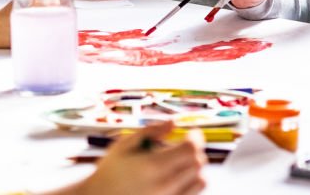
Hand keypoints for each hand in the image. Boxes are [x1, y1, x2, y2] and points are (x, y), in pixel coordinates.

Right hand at [70, 122, 205, 194]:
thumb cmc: (109, 172)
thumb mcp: (123, 146)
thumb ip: (150, 131)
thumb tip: (173, 122)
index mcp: (153, 166)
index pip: (190, 149)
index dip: (196, 137)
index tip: (191, 133)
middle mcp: (164, 185)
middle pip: (198, 164)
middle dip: (196, 151)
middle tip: (184, 146)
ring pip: (200, 181)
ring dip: (196, 168)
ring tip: (181, 163)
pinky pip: (192, 194)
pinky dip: (191, 184)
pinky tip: (177, 178)